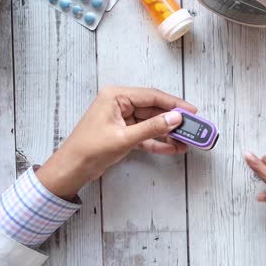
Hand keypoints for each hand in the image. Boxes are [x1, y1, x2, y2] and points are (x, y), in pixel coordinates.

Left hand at [36, 86, 196, 199]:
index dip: (174, 103)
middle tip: (193, 128)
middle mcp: (120, 104)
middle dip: (173, 120)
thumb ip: (152, 127)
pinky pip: (145, 135)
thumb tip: (175, 118)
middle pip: (154, 109)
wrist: (72, 169)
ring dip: (168, 133)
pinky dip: (158, 142)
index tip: (191, 111)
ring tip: (186, 140)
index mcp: (116, 96)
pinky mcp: (124, 133)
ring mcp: (122, 119)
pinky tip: (173, 147)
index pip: (152, 96)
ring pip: (152, 123)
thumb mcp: (124, 138)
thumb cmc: (89, 149)